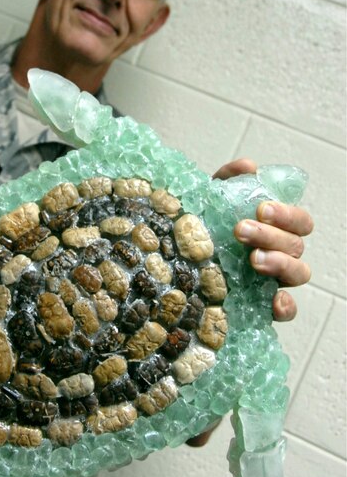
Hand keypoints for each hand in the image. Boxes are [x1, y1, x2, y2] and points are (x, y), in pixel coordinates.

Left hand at [213, 159, 313, 321]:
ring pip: (298, 273)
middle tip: (241, 230)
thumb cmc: (203, 226)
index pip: (299, 221)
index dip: (287, 214)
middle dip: (271, 235)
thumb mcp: (210, 200)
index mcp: (276, 228)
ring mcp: (274, 280)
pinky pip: (288, 310)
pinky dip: (286, 306)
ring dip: (280, 264)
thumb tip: (249, 166)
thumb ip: (228, 180)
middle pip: (295, 245)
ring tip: (254, 259)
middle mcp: (281, 253)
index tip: (260, 208)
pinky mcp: (263, 305)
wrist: (177, 257)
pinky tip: (275, 301)